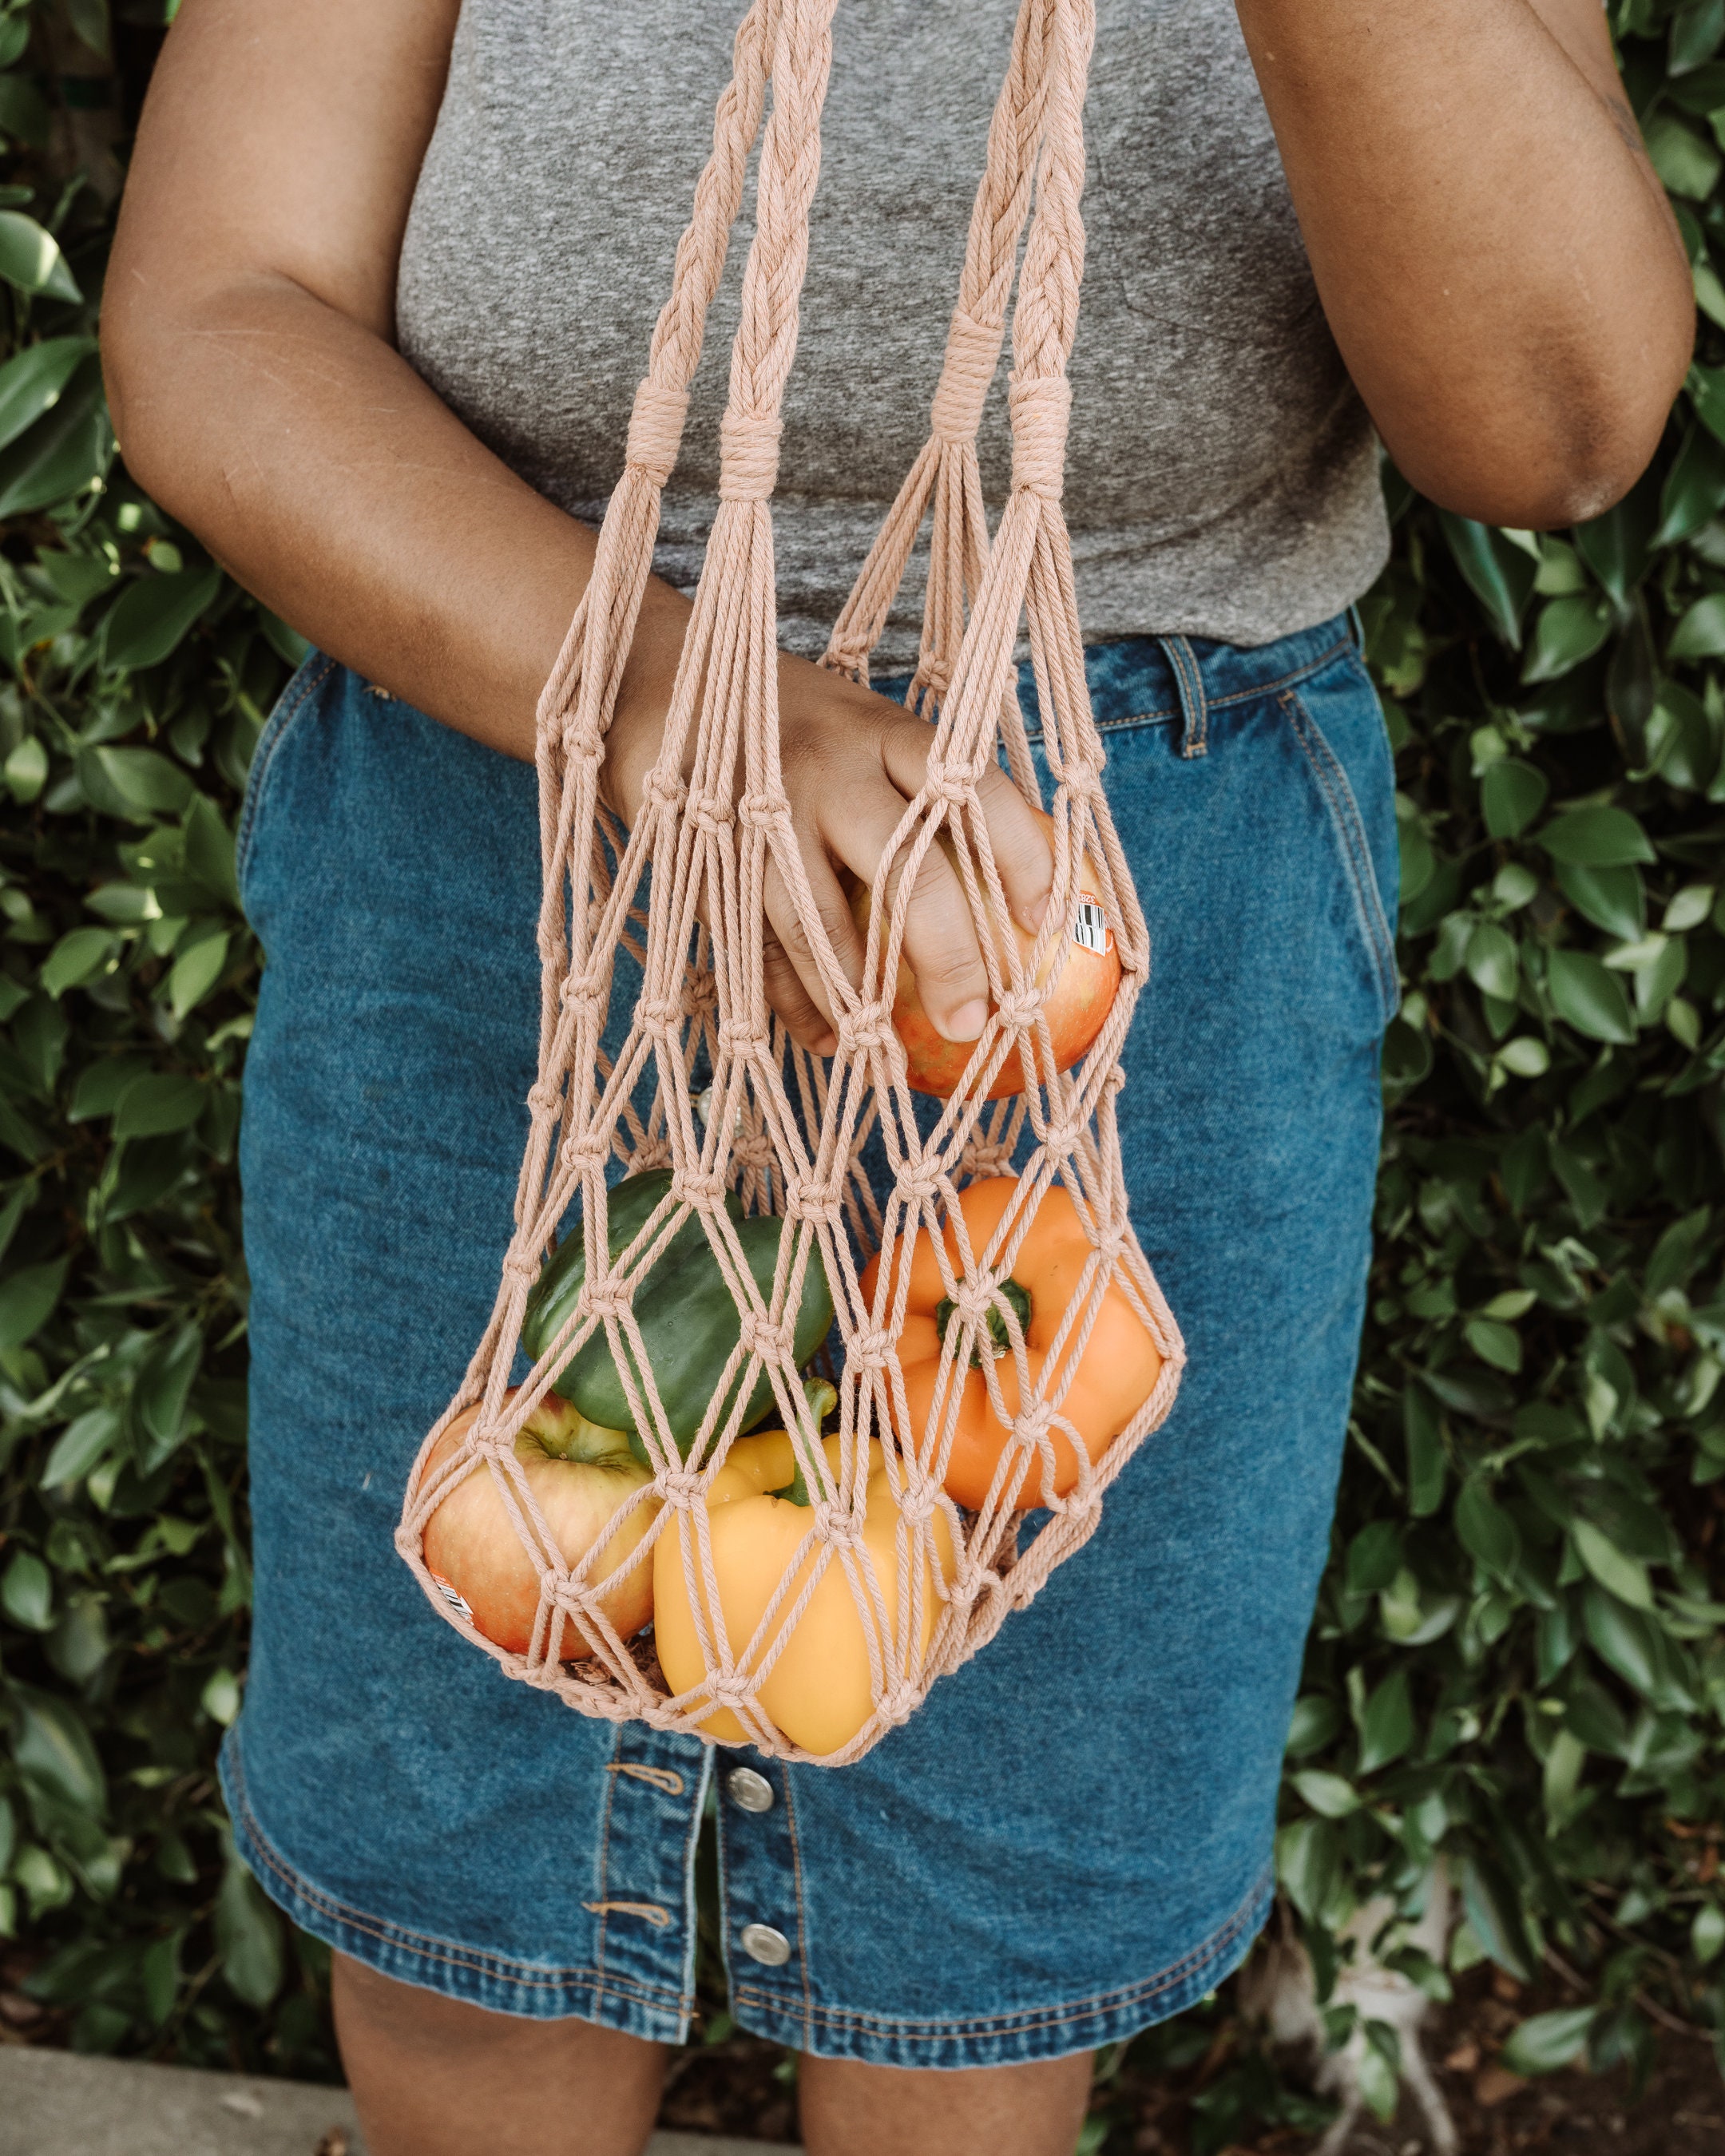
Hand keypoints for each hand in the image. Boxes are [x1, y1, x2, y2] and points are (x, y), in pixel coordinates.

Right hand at [604, 626, 1053, 1057]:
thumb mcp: (860, 726)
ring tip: (893, 1062)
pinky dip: (793, 1006)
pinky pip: (759, 949)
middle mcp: (827, 768)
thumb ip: (920, 786)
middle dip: (946, 956)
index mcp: (880, 731)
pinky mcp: (708, 860)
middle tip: (974, 1022)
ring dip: (859, 1004)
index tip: (1047, 922)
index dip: (1019, 854)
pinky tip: (829, 1044)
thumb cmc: (786, 723)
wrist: (649, 686)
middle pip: (904, 868)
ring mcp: (760, 816)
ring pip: (819, 927)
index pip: (971, 789)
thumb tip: (1015, 883)